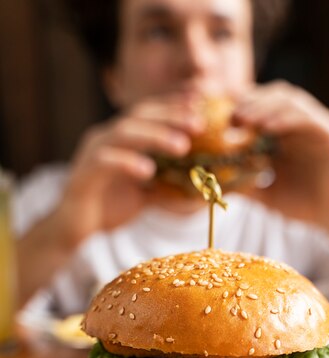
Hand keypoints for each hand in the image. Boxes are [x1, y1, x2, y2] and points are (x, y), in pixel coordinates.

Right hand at [56, 93, 202, 248]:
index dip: (173, 105)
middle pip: (139, 116)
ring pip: (123, 133)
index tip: (201, 103)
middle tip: (199, 124)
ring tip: (182, 146)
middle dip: (171, 116)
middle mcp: (104, 139)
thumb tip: (198, 184)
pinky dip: (127, 162)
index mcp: (119, 139)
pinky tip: (148, 171)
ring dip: (155, 136)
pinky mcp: (83, 175)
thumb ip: (167, 184)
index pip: (148, 113)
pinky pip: (104, 162)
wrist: (73, 230)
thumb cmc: (108, 209)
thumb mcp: (145, 194)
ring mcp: (91, 154)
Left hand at [234, 82, 328, 235]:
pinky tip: (268, 128)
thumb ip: (246, 186)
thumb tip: (216, 184)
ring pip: (292, 101)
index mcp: (286, 134)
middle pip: (275, 96)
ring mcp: (318, 127)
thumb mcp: (267, 195)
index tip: (219, 121)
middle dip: (251, 102)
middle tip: (230, 117)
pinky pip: (309, 118)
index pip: (262, 106)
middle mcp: (302, 125)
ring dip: (266, 106)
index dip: (241, 108)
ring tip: (244, 118)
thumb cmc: (305, 206)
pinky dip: (287, 119)